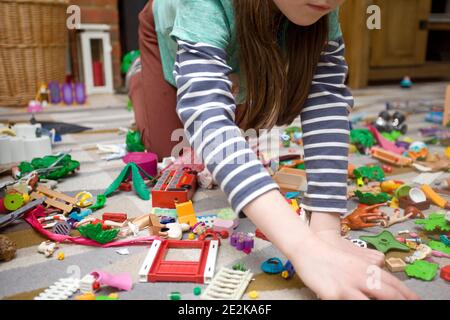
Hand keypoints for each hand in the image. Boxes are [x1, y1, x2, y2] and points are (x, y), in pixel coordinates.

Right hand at [291, 235, 419, 299]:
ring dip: (381, 306)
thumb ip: (368, 271)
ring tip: (388, 310)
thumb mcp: (353, 261)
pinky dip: (356, 306)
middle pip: (388, 295)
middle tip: (410, 307)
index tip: (417, 301)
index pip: (394, 285)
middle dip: (400, 302)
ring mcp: (347, 287)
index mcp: (367, 268)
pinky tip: (356, 305)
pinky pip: (349, 304)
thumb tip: (380, 282)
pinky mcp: (333, 295)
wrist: (308, 249)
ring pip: (370, 302)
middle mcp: (361, 277)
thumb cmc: (330, 255)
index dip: (408, 295)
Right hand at [341, 203, 387, 234]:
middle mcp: (362, 213)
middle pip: (372, 212)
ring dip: (377, 218)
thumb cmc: (354, 216)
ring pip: (371, 218)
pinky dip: (374, 224)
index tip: (386, 203)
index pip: (373, 206)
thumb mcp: (360, 211)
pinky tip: (378, 224)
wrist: (346, 222)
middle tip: (384, 213)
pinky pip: (368, 224)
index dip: (379, 205)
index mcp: (363, 209)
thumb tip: (376, 210)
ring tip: (383, 218)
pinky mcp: (361, 225)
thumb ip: (367, 210)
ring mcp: (361, 219)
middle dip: (378, 213)